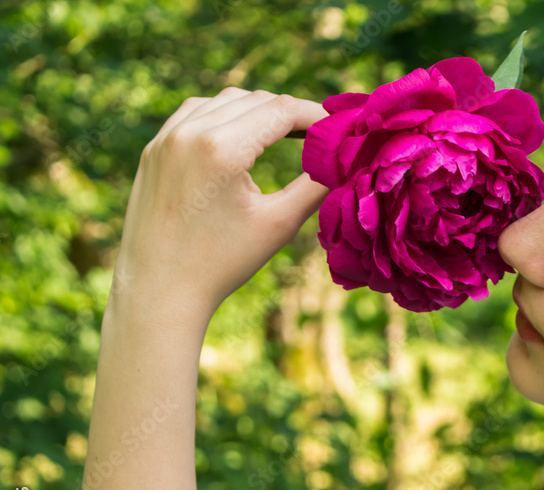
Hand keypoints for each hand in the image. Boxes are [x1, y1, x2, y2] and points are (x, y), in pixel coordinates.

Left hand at [110, 87, 329, 325]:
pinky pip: (195, 113)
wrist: (159, 289)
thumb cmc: (222, 262)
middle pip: (255, 100)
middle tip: (318, 136)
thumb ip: (315, 186)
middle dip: (290, 113)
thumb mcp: (279, 224)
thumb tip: (344, 163)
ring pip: (224, 101)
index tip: (338, 128)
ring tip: (283, 136)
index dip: (316, 115)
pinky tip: (241, 139)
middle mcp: (190, 132)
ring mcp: (166, 137)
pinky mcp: (154, 149)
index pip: (281, 110)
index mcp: (222, 148)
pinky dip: (224, 117)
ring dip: (257, 112)